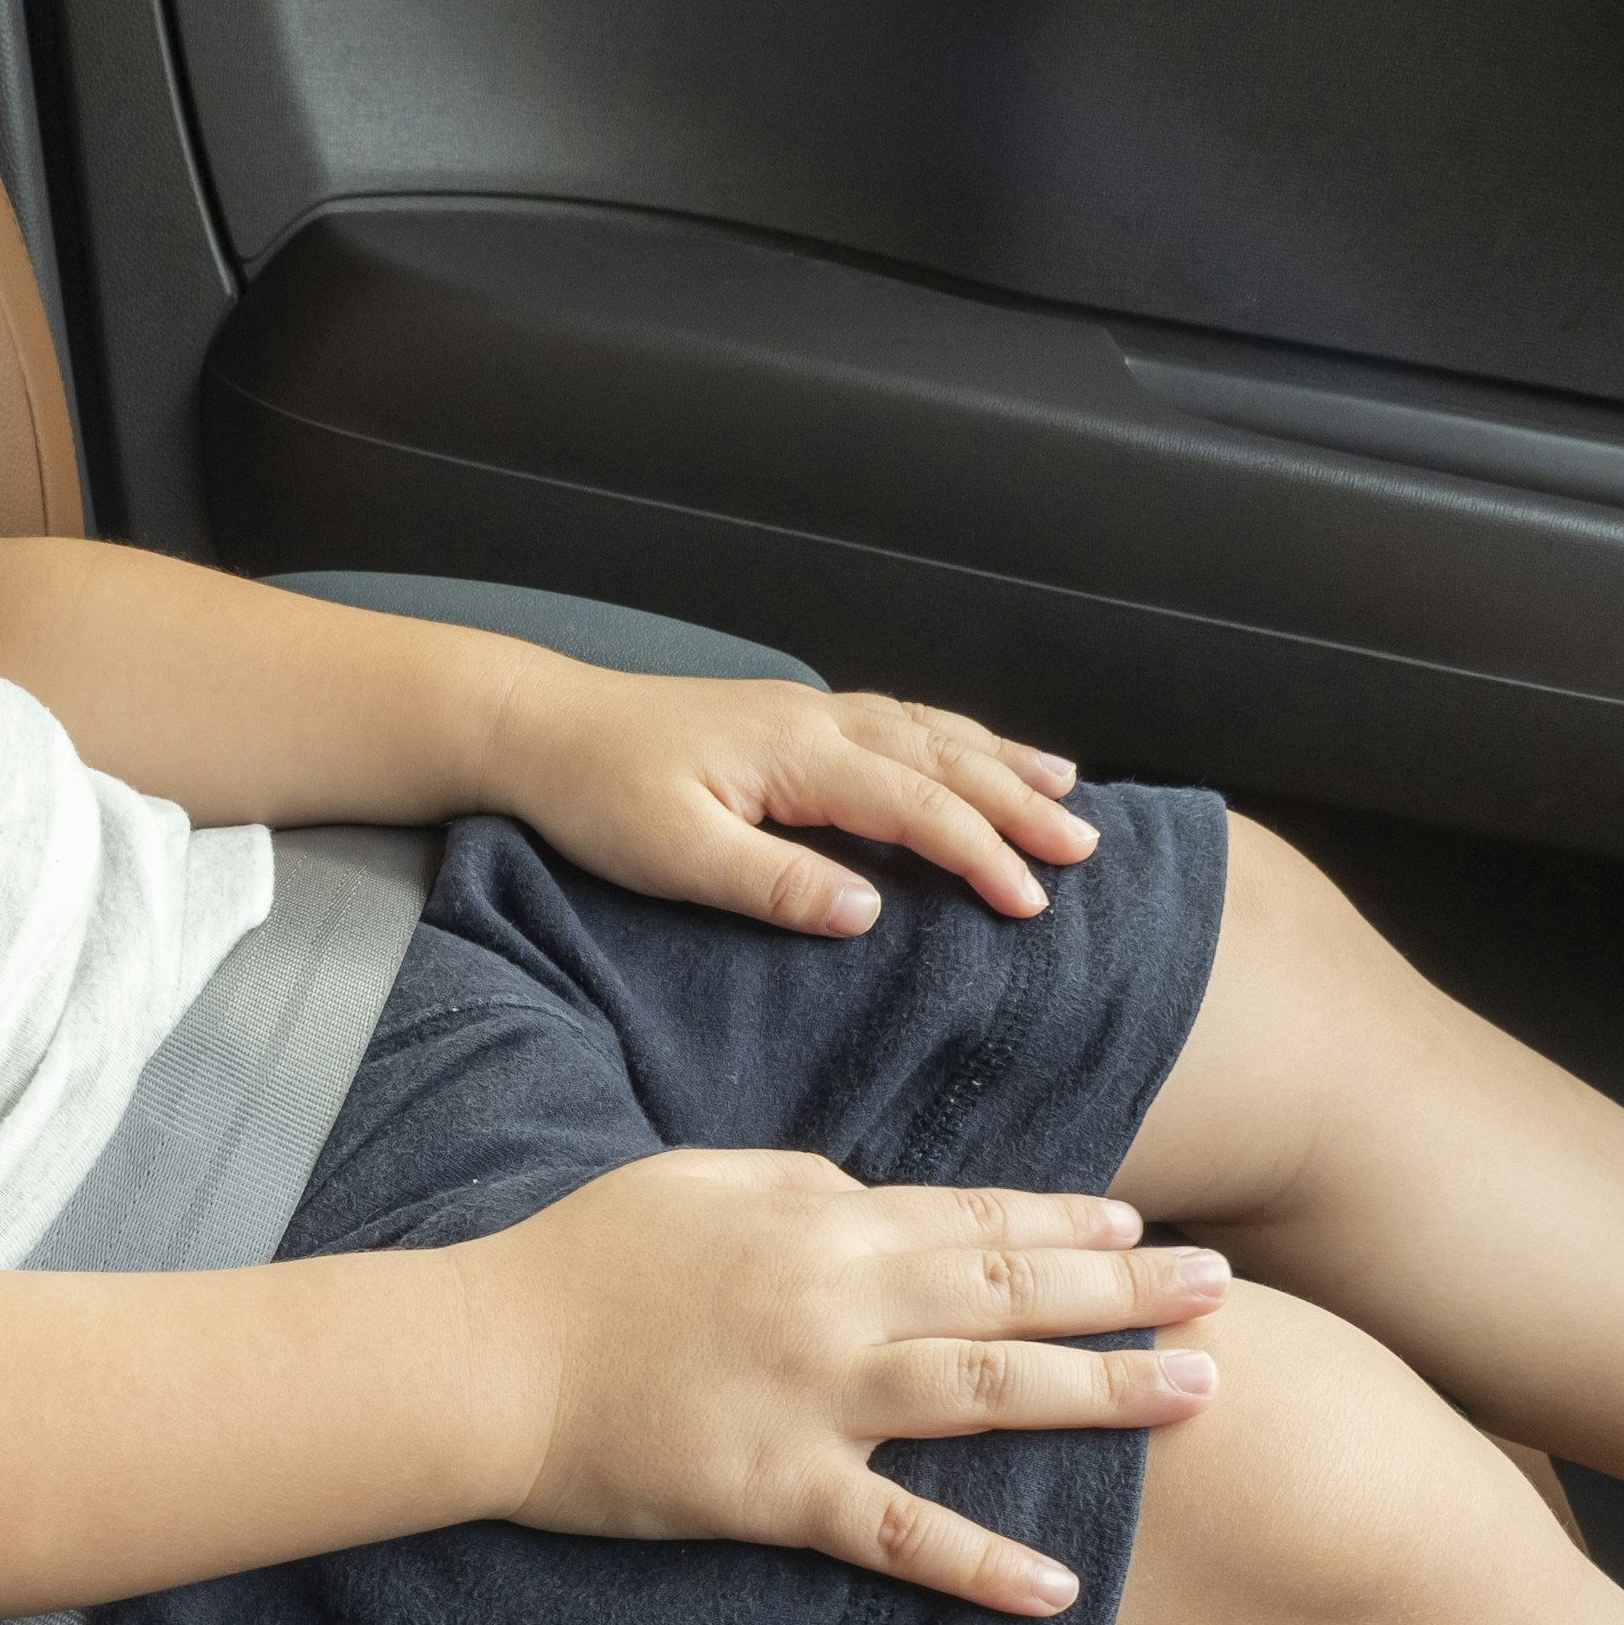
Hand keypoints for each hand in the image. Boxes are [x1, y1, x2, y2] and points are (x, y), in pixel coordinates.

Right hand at [463, 1152, 1226, 1611]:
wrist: (485, 1359)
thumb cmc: (577, 1262)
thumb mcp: (692, 1182)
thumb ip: (794, 1179)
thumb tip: (867, 1188)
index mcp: (818, 1222)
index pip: (972, 1216)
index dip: (1067, 1220)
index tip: (1142, 1224)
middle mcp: (838, 1302)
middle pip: (1011, 1289)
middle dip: (1126, 1289)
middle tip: (1221, 1294)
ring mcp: (814, 1399)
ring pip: (988, 1389)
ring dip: (1100, 1392)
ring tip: (1197, 1394)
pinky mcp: (775, 1492)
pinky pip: (897, 1531)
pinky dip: (979, 1562)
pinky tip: (1060, 1584)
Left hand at [481, 654, 1096, 933]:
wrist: (539, 727)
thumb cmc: (597, 794)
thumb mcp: (678, 856)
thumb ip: (776, 884)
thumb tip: (868, 911)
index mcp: (797, 757)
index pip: (916, 807)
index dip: (981, 853)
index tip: (1031, 901)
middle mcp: (816, 721)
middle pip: (943, 760)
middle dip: (1020, 805)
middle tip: (1084, 851)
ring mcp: (805, 713)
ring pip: (929, 731)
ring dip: (1001, 762)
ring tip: (1066, 792)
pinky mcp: (787, 719)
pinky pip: (895, 721)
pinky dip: (950, 737)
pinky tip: (971, 751)